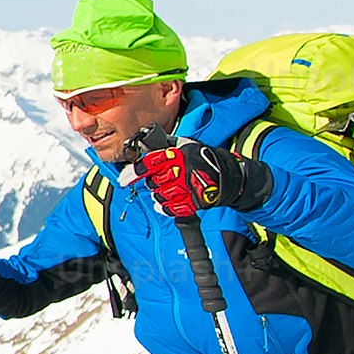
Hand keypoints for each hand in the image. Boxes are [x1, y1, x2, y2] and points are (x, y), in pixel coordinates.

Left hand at [135, 138, 270, 219]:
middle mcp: (182, 170)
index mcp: (178, 154)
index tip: (124, 179)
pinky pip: (172, 208)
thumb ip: (167, 146)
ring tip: (166, 190)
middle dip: (153, 182)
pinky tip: (164, 204)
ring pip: (161, 195)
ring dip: (159, 194)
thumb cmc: (203, 158)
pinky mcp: (194, 201)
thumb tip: (145, 145)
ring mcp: (188, 187)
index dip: (135, 171)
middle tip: (159, 180)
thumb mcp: (187, 145)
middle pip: (154, 181)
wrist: (229, 175)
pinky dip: (165, 207)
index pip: (150, 162)